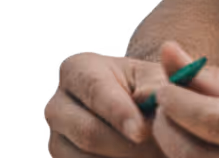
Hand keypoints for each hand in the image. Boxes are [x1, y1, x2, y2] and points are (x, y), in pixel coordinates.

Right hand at [44, 49, 172, 156]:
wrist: (136, 115)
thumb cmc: (147, 90)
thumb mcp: (154, 79)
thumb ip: (156, 84)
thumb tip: (150, 97)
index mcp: (77, 70)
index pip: (96, 92)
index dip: (120, 114)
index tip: (141, 132)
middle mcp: (57, 105)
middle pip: (89, 133)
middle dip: (130, 148)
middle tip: (163, 153)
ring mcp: (55, 140)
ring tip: (158, 157)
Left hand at [132, 41, 218, 157]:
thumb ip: (216, 79)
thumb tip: (168, 53)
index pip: (212, 120)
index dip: (177, 104)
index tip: (162, 90)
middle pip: (195, 157)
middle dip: (168, 131)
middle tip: (163, 110)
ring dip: (176, 150)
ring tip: (178, 128)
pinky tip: (197, 147)